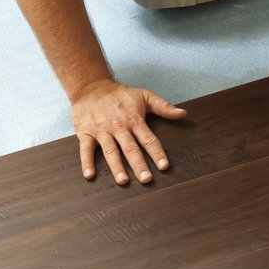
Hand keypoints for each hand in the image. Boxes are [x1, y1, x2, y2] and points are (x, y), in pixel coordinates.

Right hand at [71, 79, 186, 183]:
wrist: (91, 87)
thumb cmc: (121, 95)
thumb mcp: (144, 96)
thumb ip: (164, 106)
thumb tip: (183, 113)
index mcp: (134, 120)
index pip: (148, 139)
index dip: (157, 152)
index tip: (164, 166)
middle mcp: (119, 127)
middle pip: (130, 148)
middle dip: (139, 164)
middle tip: (146, 179)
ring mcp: (101, 130)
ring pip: (110, 151)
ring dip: (116, 166)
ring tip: (123, 181)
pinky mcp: (85, 132)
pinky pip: (85, 149)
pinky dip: (86, 162)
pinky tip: (89, 175)